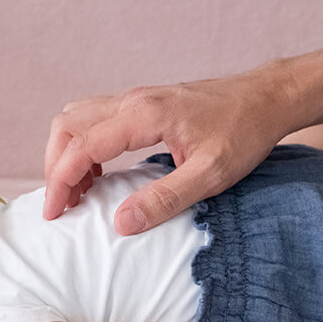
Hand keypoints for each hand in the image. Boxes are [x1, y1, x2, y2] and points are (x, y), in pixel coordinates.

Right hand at [43, 70, 292, 234]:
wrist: (267, 98)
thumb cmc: (244, 133)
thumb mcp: (210, 175)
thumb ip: (164, 199)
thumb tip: (120, 224)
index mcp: (144, 116)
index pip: (81, 146)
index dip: (60, 182)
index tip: (55, 214)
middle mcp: (132, 100)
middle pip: (67, 125)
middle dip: (55, 166)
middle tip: (63, 205)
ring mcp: (136, 98)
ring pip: (77, 117)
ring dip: (67, 152)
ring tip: (79, 192)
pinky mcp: (143, 102)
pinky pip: (95, 117)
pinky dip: (83, 143)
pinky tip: (100, 173)